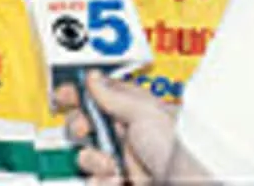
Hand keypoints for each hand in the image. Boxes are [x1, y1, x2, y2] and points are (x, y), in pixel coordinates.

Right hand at [54, 71, 178, 181]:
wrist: (189, 184)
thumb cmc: (179, 146)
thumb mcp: (145, 112)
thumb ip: (115, 95)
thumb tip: (92, 78)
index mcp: (135, 110)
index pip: (100, 95)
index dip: (80, 93)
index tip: (64, 95)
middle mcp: (127, 134)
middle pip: (87, 125)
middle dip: (80, 127)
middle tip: (85, 130)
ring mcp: (124, 161)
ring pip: (88, 156)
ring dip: (92, 159)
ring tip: (108, 164)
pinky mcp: (121, 182)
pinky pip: (95, 180)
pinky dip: (100, 181)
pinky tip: (115, 180)